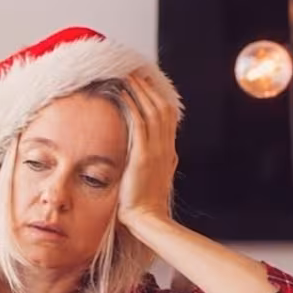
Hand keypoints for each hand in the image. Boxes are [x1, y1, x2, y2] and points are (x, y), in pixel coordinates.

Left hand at [119, 71, 178, 226]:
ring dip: (140, 92)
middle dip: (150, 89)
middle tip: (137, 74)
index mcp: (169, 152)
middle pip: (162, 108)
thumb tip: (160, 155)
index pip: (167, 118)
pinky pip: (139, 123)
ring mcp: (157, 150)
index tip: (147, 87)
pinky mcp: (143, 155)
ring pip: (152, 111)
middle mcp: (166, 147)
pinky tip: (123, 95)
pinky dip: (132, 106)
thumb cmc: (146, 205)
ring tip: (128, 77)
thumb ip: (159, 164)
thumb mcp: (155, 180)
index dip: (158, 99)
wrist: (147, 218)